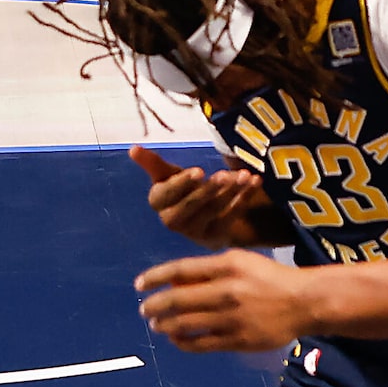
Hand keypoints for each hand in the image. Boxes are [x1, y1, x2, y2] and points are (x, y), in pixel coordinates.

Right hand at [131, 144, 273, 245]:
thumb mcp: (169, 174)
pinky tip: (254, 182)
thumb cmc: (183, 189)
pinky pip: (231, 217)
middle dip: (210, 189)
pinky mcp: (215, 238)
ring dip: (230, 192)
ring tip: (244, 175)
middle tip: (226, 174)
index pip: (166, 194)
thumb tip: (132, 148)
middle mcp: (172, 221)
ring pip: (213, 211)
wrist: (205, 213)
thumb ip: (154, 164)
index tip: (199, 171)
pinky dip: (244, 198)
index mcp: (158, 202)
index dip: (183, 183)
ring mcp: (194, 232)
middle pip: (191, 205)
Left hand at [135, 250, 315, 351]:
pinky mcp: (238, 339)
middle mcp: (228, 290)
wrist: (304, 302)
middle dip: (154, 306)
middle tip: (144, 309)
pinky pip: (202, 343)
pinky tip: (176, 339)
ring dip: (165, 325)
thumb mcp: (242, 262)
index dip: (155, 277)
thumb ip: (209, 270)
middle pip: (178, 300)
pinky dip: (183, 342)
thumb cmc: (270, 278)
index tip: (139, 285)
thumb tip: (174, 281)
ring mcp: (232, 317)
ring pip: (186, 324)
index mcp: (228, 266)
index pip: (181, 270)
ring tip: (157, 325)